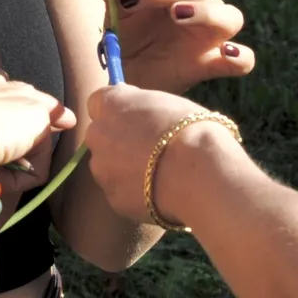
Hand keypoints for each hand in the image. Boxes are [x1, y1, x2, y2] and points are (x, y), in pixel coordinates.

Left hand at [84, 85, 230, 225]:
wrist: (200, 170)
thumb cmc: (189, 128)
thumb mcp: (163, 100)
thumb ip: (139, 103)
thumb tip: (132, 104)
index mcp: (110, 104)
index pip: (97, 103)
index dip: (117, 111)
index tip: (134, 118)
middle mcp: (98, 134)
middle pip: (100, 136)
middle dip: (117, 142)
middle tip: (149, 148)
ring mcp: (102, 169)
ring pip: (108, 167)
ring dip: (124, 169)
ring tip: (159, 173)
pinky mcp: (112, 198)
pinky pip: (120, 192)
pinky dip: (134, 192)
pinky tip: (159, 191)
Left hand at [102, 0, 252, 92]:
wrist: (130, 79)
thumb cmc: (127, 41)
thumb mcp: (115, 18)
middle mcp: (199, 3)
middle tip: (135, 0)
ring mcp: (212, 34)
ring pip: (229, 15)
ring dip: (205, 11)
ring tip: (177, 14)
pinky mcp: (215, 63)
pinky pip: (244, 59)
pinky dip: (239, 55)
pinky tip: (224, 53)